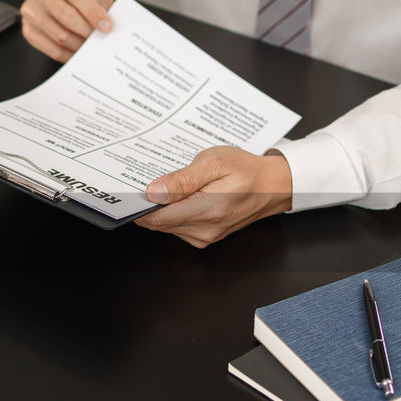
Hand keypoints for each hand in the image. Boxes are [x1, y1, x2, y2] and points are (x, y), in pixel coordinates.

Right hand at [21, 0, 114, 61]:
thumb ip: (102, 3)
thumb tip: (108, 26)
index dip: (93, 13)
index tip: (107, 27)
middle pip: (66, 16)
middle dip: (87, 31)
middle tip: (100, 39)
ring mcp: (29, 9)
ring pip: (59, 35)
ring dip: (79, 44)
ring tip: (91, 46)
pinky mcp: (27, 29)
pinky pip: (51, 49)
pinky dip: (68, 54)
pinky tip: (78, 51)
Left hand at [135, 146, 292, 247]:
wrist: (273, 186)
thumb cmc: (247, 171)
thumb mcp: (214, 163)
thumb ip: (182, 180)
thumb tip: (154, 192)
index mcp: (207, 211)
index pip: (156, 218)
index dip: (138, 206)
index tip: (128, 191)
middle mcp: (204, 230)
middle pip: (158, 223)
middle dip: (149, 204)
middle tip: (145, 180)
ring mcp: (204, 237)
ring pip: (166, 226)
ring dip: (161, 208)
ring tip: (169, 185)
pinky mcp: (205, 237)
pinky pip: (178, 227)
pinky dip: (173, 212)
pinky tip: (180, 196)